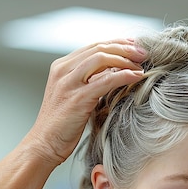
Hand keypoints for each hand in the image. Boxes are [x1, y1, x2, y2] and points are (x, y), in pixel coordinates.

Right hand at [28, 39, 145, 164]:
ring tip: (141, 64)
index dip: (116, 43)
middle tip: (143, 52)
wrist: (44, 144)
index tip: (133, 46)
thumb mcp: (72, 96)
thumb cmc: (60, 125)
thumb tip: (113, 73)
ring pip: (101, 58)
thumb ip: (87, 82)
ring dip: (125, 59)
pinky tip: (136, 77)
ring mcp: (68, 83)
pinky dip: (124, 76)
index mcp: (61, 68)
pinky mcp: (77, 98)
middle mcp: (63, 71)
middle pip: (98, 48)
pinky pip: (106, 80)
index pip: (93, 47)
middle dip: (124, 48)